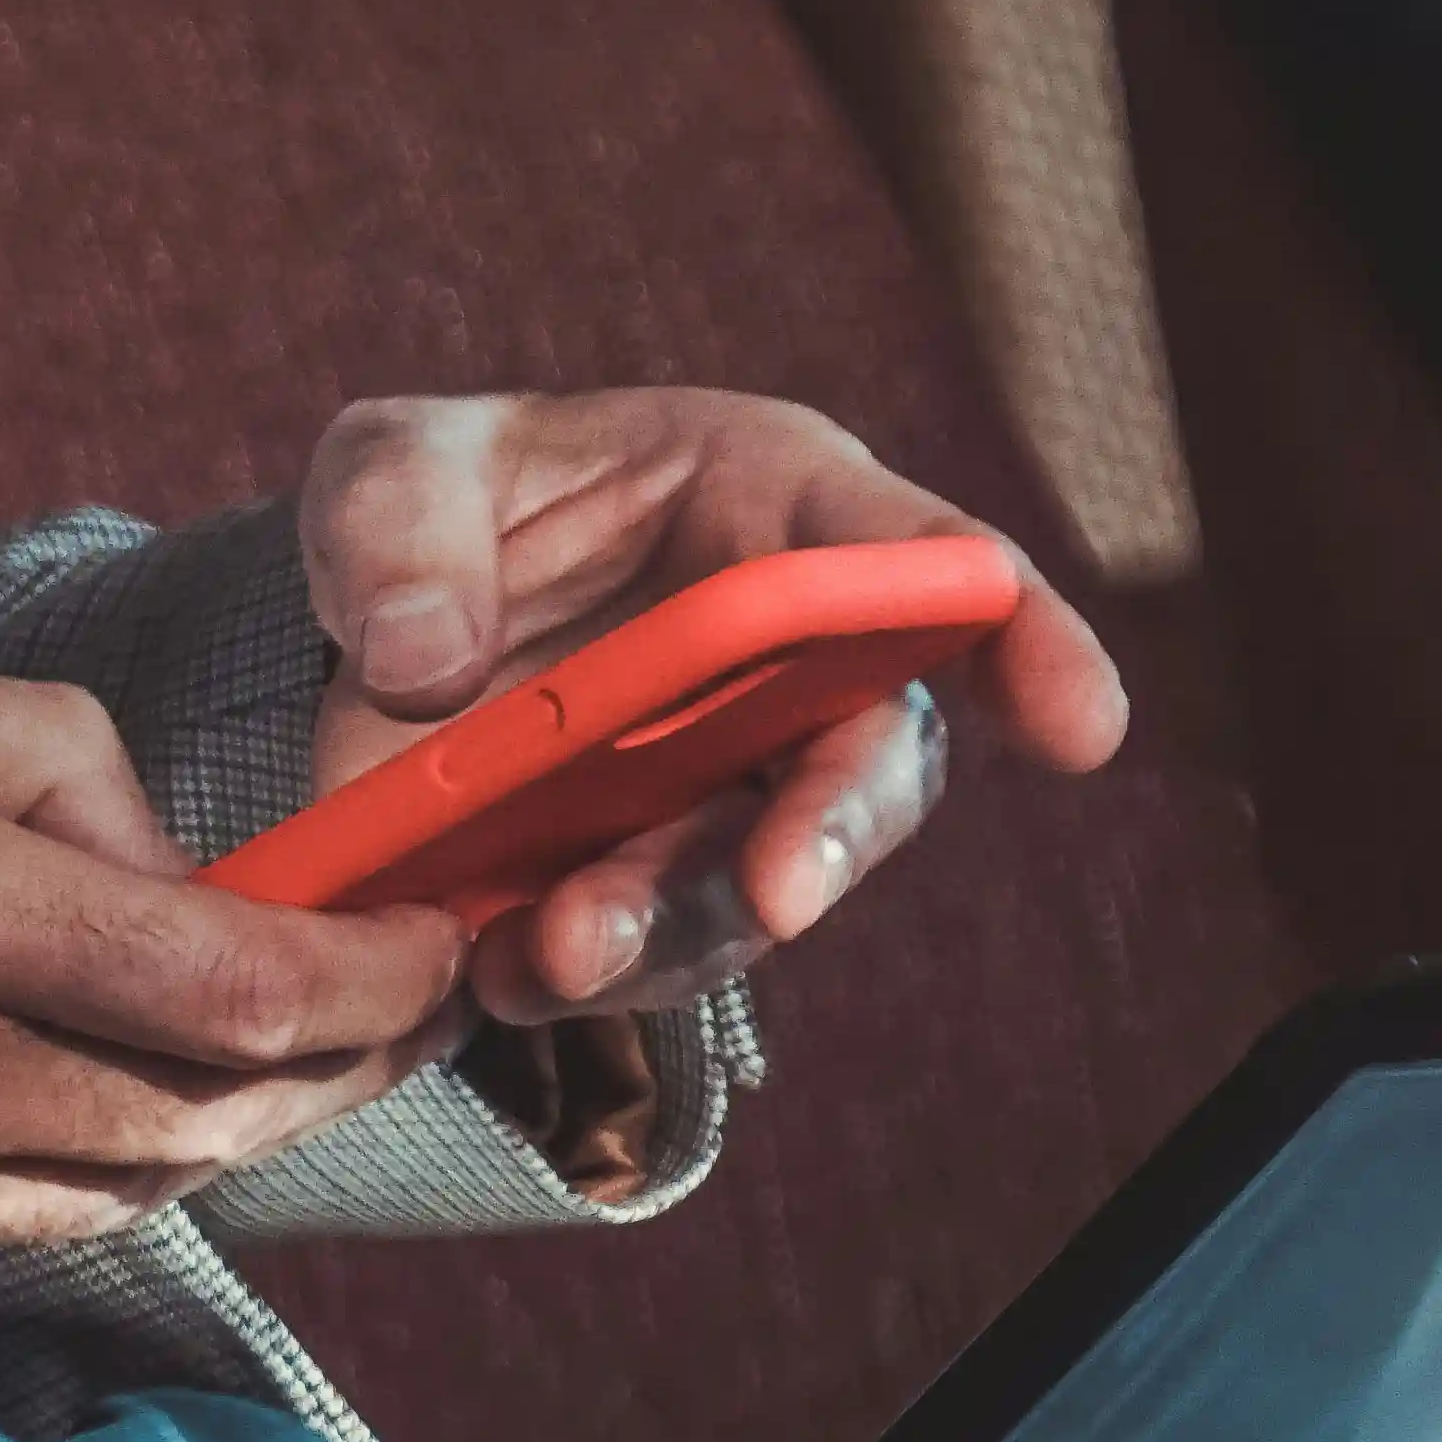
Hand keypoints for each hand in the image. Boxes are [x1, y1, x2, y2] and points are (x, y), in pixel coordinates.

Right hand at [0, 656, 472, 1345]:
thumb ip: (47, 767)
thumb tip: (182, 872)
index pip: (243, 991)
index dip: (382, 984)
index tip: (432, 956)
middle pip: (208, 1130)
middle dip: (324, 1073)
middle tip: (375, 1013)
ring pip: (100, 1202)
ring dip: (175, 1127)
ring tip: (188, 1040)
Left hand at [299, 390, 1128, 1022]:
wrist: (359, 638)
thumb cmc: (422, 509)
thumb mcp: (385, 466)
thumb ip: (395, 525)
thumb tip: (427, 663)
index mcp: (770, 504)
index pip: (923, 559)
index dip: (1021, 640)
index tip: (1083, 728)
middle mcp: (784, 663)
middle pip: (869, 757)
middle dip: (829, 831)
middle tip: (782, 892)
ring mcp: (722, 788)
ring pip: (758, 879)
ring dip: (678, 925)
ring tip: (562, 946)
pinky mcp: (642, 883)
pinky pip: (651, 951)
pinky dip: (580, 976)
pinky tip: (496, 971)